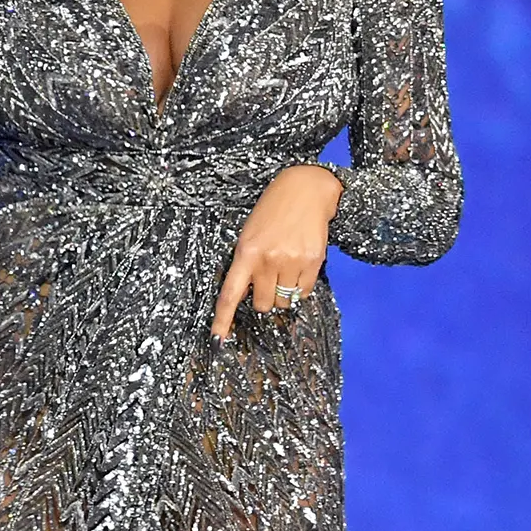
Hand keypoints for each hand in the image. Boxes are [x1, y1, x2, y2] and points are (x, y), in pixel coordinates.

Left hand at [210, 165, 342, 339]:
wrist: (306, 189)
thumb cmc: (274, 210)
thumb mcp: (250, 233)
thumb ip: (246, 263)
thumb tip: (248, 294)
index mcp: (246, 252)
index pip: (230, 293)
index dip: (223, 320)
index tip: (217, 341)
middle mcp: (268, 259)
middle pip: (262, 303)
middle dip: (264, 298)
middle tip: (269, 279)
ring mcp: (291, 261)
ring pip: (284, 300)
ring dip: (284, 293)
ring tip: (286, 269)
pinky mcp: (313, 261)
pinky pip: (304, 291)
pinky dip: (301, 286)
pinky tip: (300, 266)